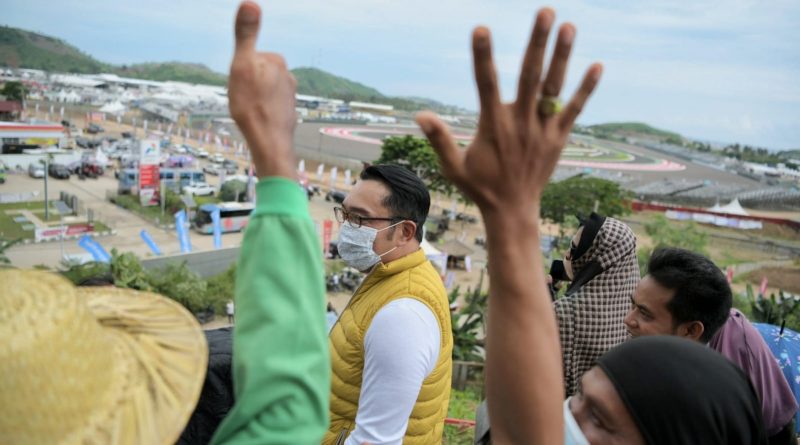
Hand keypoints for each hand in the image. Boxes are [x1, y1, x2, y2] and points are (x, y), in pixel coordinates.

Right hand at [228, 1, 296, 178]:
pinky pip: (267, 109)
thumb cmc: (252, 105)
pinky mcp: (288, 114)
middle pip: (254, 76)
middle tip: (242, 101)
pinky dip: (261, 114)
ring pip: (260, 93)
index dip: (237, 73)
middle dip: (245, 87)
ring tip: (249, 114)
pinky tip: (258, 124)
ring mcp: (289, 96)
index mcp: (277, 61)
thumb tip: (250, 2)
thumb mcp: (241, 64)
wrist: (269, 143)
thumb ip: (245, 34)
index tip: (239, 86)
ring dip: (252, 102)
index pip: (247, 60)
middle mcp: (288, 76)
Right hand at [417, 9, 601, 223]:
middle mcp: (521, 123)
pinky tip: (597, 66)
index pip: (487, 84)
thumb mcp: (453, 167)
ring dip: (562, 56)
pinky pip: (573, 109)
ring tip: (568, 26)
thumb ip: (440, 139)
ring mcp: (542, 130)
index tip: (481, 29)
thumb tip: (421, 115)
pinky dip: (585, 89)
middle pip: (530, 76)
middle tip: (545, 11)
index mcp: (493, 126)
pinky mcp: (558, 138)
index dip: (483, 56)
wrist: (513, 212)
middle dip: (537, 42)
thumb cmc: (480, 187)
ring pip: (554, 88)